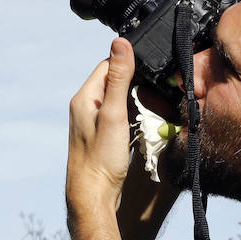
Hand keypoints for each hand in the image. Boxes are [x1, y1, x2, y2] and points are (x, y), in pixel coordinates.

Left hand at [66, 37, 135, 209]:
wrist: (93, 197)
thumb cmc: (100, 159)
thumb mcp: (114, 114)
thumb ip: (119, 78)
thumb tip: (121, 42)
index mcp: (84, 97)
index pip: (108, 64)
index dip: (130, 62)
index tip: (152, 66)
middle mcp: (85, 106)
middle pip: (114, 81)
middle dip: (136, 83)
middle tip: (156, 92)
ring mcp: (92, 121)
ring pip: (118, 99)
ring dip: (135, 101)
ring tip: (151, 109)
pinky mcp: (100, 135)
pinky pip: (119, 115)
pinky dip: (132, 116)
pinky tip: (141, 125)